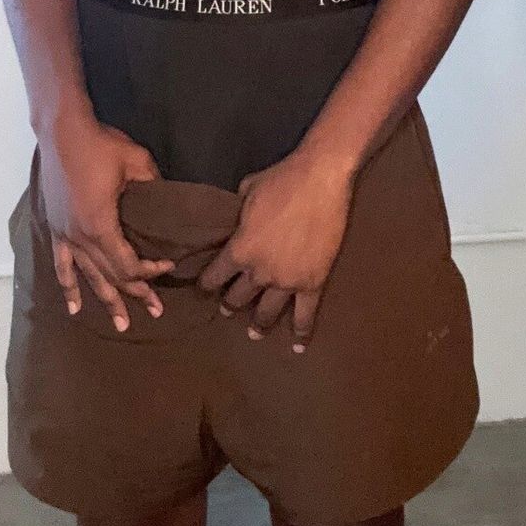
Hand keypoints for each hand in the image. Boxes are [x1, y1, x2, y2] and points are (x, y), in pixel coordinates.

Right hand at [39, 112, 173, 329]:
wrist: (61, 131)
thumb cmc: (101, 144)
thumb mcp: (137, 161)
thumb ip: (154, 186)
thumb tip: (168, 202)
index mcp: (101, 226)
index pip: (128, 264)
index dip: (150, 272)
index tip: (170, 267)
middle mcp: (81, 238)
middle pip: (110, 276)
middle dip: (134, 294)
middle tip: (155, 311)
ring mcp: (65, 236)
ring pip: (88, 278)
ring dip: (106, 301)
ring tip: (120, 324)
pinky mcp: (54, 228)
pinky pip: (62, 265)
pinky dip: (68, 288)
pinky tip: (74, 308)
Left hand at [199, 149, 353, 351]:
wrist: (321, 179)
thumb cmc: (281, 180)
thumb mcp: (247, 191)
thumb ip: (237, 212)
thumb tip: (234, 216)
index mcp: (239, 250)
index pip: (214, 277)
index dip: (207, 284)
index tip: (204, 289)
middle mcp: (259, 272)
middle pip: (238, 298)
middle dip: (230, 304)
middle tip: (228, 308)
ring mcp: (287, 281)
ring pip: (267, 312)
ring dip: (258, 324)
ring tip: (254, 332)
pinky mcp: (313, 282)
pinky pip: (306, 314)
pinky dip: (302, 332)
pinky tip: (298, 346)